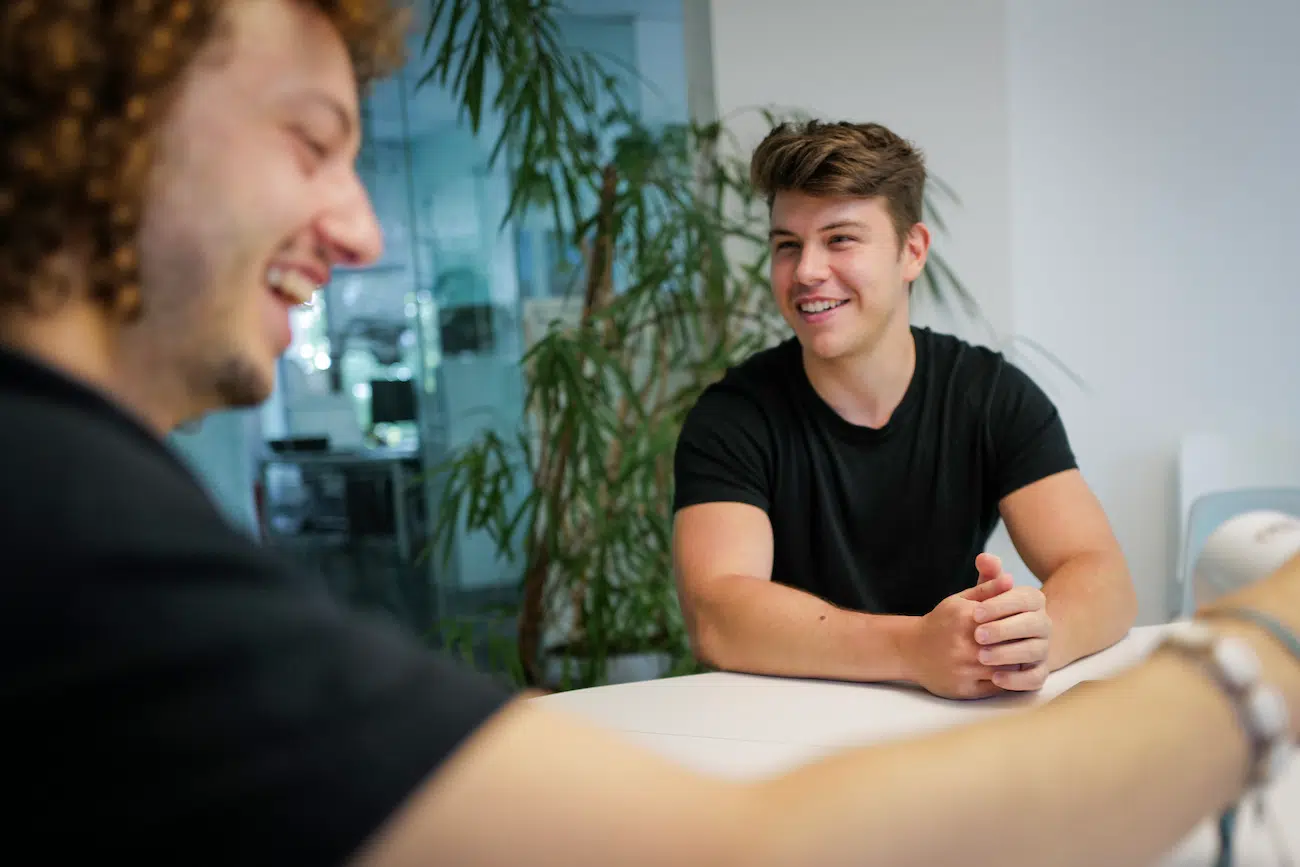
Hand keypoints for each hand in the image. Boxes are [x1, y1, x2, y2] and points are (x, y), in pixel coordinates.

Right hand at [904, 570, 1014, 699]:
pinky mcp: (964, 689)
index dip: (1020, 624)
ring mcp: (964, 670)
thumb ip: (987, 589)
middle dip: (1020, 645)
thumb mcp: (959, 601)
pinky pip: (996, 687)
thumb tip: (1011, 578)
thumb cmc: (941, 623)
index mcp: (965, 619)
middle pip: (1009, 646)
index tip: (1027, 624)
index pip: (1007, 622)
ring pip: (1006, 669)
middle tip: (1029, 642)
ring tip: (1020, 656)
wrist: (911, 650)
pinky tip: (1006, 671)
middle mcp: (964, 645)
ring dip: (1015, 663)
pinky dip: (1006, 680)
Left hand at [972, 553, 1052, 691]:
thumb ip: (988, 577)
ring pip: (1034, 651)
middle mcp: (1043, 624)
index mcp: (1034, 601)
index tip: (976, 612)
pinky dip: (1018, 680)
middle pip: (1033, 625)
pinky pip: (1036, 678)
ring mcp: (1044, 648)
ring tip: (982, 657)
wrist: (1002, 640)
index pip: (1025, 599)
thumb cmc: (990, 613)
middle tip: (977, 635)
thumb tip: (984, 558)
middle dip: (1004, 630)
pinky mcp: (1039, 671)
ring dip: (1009, 654)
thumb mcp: (987, 594)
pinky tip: (995, 679)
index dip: (1002, 605)